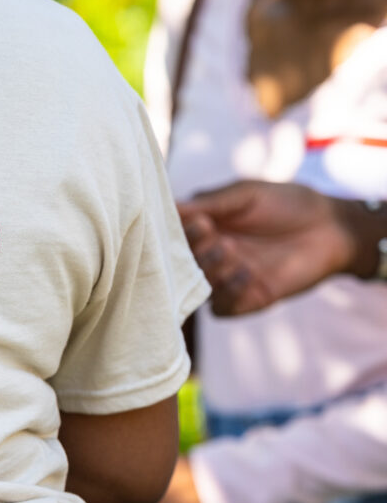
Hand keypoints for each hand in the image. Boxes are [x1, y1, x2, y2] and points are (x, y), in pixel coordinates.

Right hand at [177, 181, 358, 315]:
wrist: (333, 228)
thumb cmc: (287, 203)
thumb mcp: (246, 194)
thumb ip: (210, 202)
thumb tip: (170, 207)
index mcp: (203, 229)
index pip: (175, 237)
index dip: (180, 233)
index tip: (200, 222)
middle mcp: (210, 256)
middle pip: (183, 264)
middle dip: (196, 252)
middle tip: (216, 238)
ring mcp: (227, 280)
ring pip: (199, 287)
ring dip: (211, 270)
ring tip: (231, 250)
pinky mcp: (248, 300)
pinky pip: (222, 309)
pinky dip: (228, 294)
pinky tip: (247, 273)